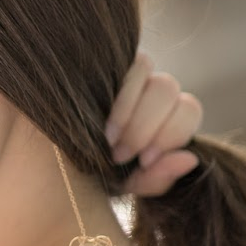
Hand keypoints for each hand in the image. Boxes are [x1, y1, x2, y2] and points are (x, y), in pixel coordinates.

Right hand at [106, 50, 203, 197]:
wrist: (56, 165)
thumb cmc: (96, 170)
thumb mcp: (128, 182)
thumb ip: (159, 176)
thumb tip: (190, 159)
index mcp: (165, 113)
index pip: (188, 109)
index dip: (171, 134)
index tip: (143, 161)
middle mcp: (148, 87)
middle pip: (167, 89)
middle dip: (146, 126)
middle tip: (120, 155)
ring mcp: (126, 71)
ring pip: (148, 72)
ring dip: (131, 111)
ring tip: (108, 140)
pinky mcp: (104, 63)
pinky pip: (130, 66)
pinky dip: (121, 96)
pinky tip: (99, 121)